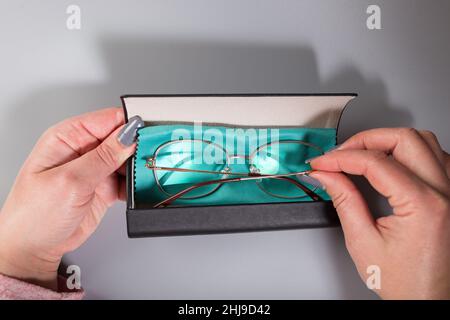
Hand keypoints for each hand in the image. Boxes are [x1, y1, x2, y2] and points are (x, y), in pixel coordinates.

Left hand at [0, 108, 140, 289]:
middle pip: (121, 138)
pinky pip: (127, 179)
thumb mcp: (70, 181)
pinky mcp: (103, 187)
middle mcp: (82, 150)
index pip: (108, 119)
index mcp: (67, 137)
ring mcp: (94, 169)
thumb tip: (128, 135)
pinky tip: (138, 189)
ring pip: (128, 159)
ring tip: (145, 176)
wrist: (33, 248)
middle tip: (151, 158)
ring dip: (138, 167)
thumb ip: (103, 157)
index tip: (149, 133)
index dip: (131, 124)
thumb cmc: (33, 215)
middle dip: (138, 147)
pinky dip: (136, 184)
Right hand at [309, 128, 449, 298]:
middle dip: (365, 139)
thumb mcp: (363, 241)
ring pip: (424, 140)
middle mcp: (444, 193)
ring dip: (388, 140)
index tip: (322, 163)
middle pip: (404, 138)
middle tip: (340, 153)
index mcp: (422, 205)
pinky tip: (391, 161)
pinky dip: (409, 151)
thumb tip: (327, 175)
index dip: (341, 158)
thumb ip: (343, 200)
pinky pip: (436, 155)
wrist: (429, 300)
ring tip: (361, 154)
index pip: (375, 162)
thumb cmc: (405, 282)